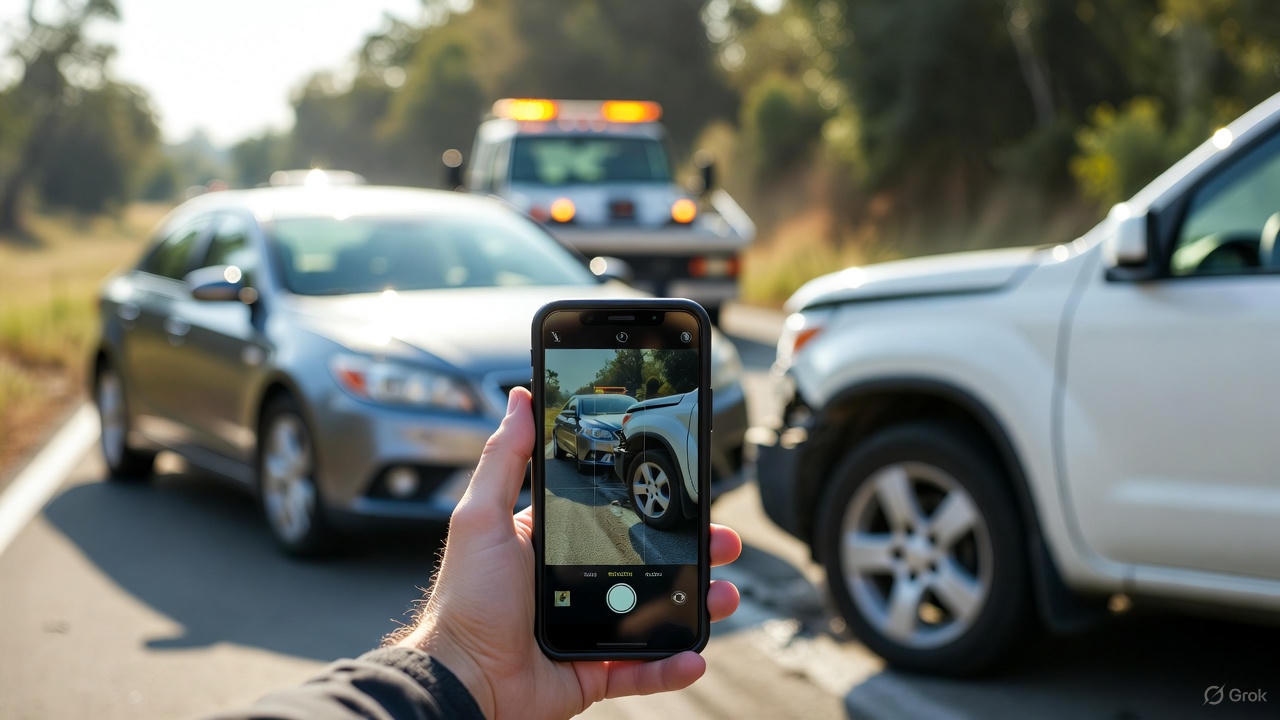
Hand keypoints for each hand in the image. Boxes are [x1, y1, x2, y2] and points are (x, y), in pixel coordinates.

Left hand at [394, 387, 741, 719]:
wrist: (461, 680)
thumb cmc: (463, 600)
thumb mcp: (481, 517)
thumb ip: (504, 459)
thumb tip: (518, 399)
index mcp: (554, 544)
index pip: (617, 517)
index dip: (655, 508)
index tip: (689, 495)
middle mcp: (577, 583)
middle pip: (649, 563)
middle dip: (694, 552)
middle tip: (722, 542)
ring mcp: (589, 628)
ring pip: (656, 613)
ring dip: (696, 604)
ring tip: (722, 595)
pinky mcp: (592, 671)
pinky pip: (642, 669)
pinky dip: (670, 664)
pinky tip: (694, 653)